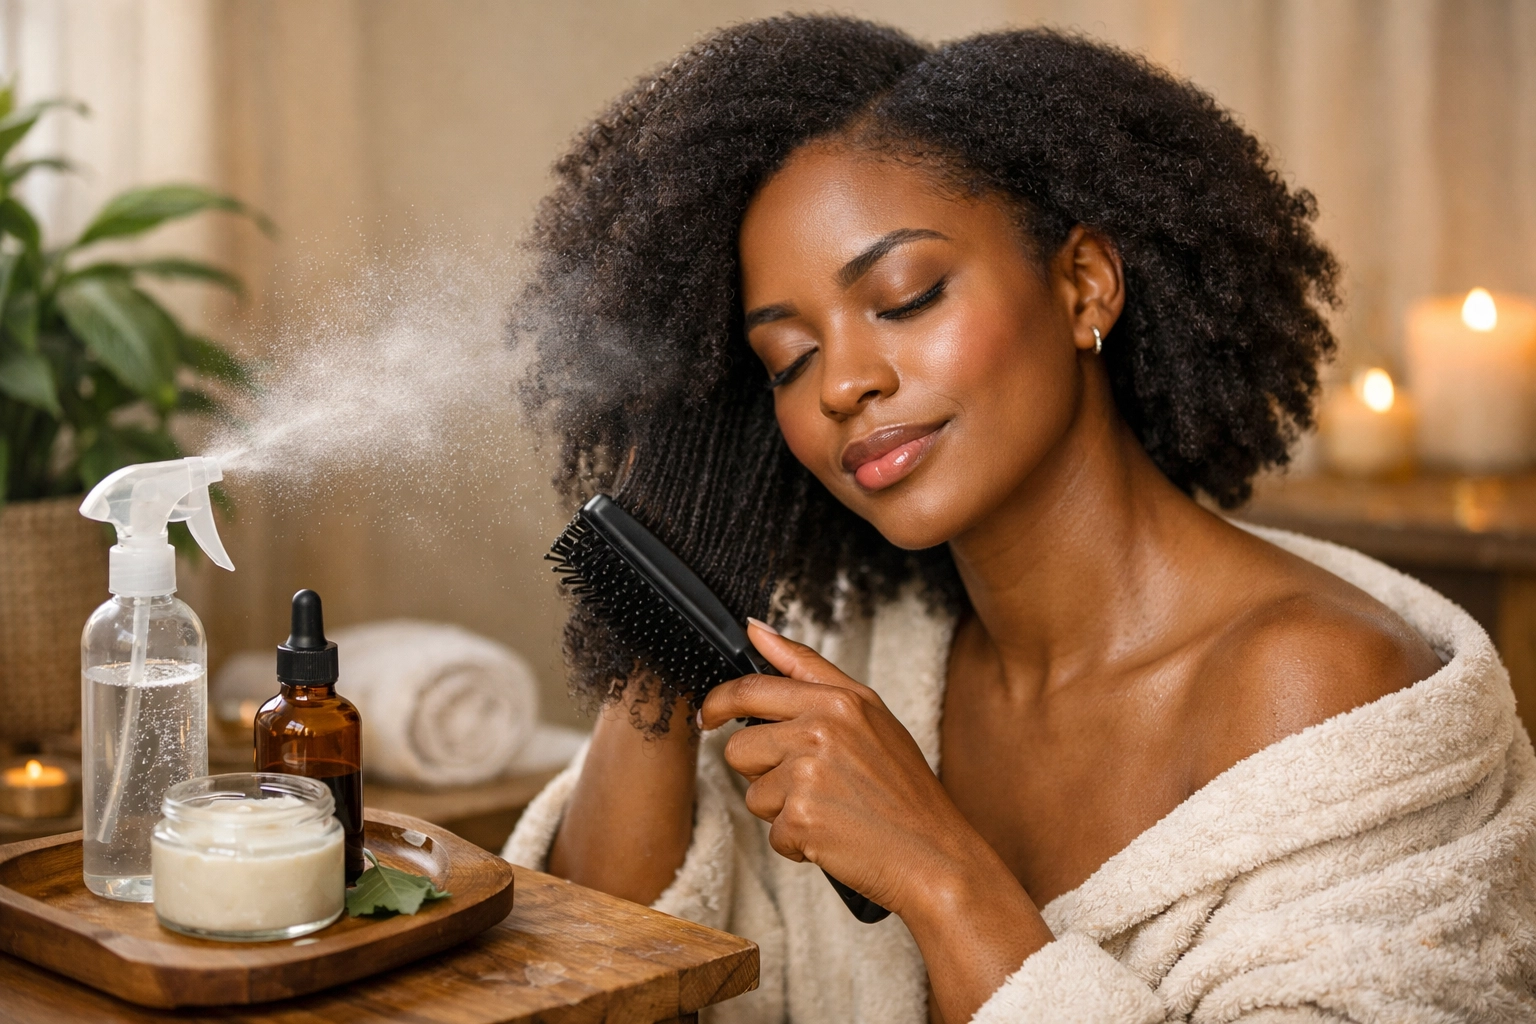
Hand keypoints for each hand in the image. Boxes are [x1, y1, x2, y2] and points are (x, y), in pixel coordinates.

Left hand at [705, 622, 1055, 1022]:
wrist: (936, 856)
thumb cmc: (904, 790)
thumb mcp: (869, 713)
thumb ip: (808, 667)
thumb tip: (757, 630)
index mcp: (838, 700)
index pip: (752, 687)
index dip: (720, 702)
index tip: (710, 715)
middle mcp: (821, 730)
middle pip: (740, 746)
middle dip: (760, 770)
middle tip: (801, 785)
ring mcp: (809, 774)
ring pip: (752, 793)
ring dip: (780, 809)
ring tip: (829, 809)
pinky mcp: (801, 818)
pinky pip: (771, 832)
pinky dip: (797, 842)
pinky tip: (834, 836)